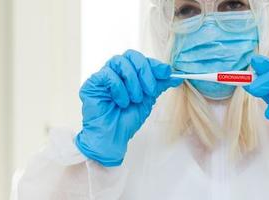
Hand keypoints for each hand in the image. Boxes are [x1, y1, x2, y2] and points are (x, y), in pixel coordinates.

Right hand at [75, 50, 182, 166]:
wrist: (113, 136)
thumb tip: (176, 76)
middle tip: (150, 89)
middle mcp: (116, 72)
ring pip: (119, 62)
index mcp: (128, 73)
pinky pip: (108, 75)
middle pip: (131, 55)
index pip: (141, 59)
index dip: (155, 64)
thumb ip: (158, 85)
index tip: (167, 73)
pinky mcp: (93, 83)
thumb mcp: (148, 99)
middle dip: (144, 71)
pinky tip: (121, 102)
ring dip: (132, 82)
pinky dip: (119, 88)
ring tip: (134, 99)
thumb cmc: (127, 119)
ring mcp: (103, 76)